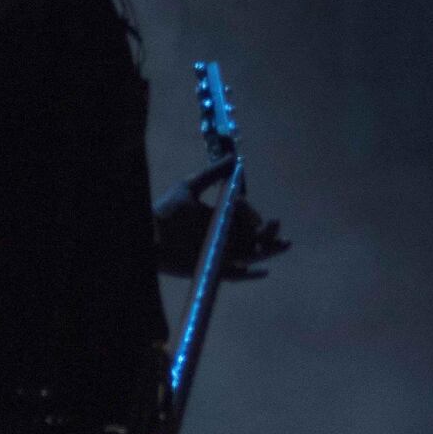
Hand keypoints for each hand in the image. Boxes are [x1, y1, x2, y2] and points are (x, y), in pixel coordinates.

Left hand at [153, 156, 290, 278]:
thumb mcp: (189, 187)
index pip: (245, 216)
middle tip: (276, 225)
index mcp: (221, 218)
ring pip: (252, 254)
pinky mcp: (214, 269)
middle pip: (254, 237)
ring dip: (269, 250)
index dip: (249, 212)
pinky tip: (264, 272)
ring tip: (284, 244)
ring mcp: (221, 254)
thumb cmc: (166, 211)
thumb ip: (212, 173)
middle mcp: (225, 237)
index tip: (240, 203)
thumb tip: (234, 158)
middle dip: (269, 232)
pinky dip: (250, 275)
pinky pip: (236, 275)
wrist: (147, 235)